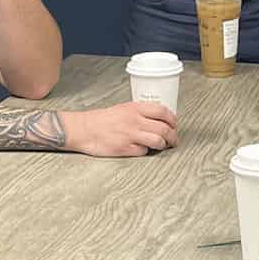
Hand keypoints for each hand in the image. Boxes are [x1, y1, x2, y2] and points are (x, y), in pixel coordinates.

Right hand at [62, 101, 177, 155]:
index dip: (173, 119)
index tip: (174, 125)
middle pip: (164, 128)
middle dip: (173, 136)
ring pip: (158, 141)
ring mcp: (130, 135)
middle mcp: (134, 120)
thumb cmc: (102, 120)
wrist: (84, 129)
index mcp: (135, 108)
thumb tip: (159, 119)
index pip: (163, 111)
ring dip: (163, 145)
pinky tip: (141, 149)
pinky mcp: (125, 149)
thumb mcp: (123, 109)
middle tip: (173, 140)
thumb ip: (141, 112)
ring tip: (163, 146)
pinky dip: (145, 151)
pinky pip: (144, 152)